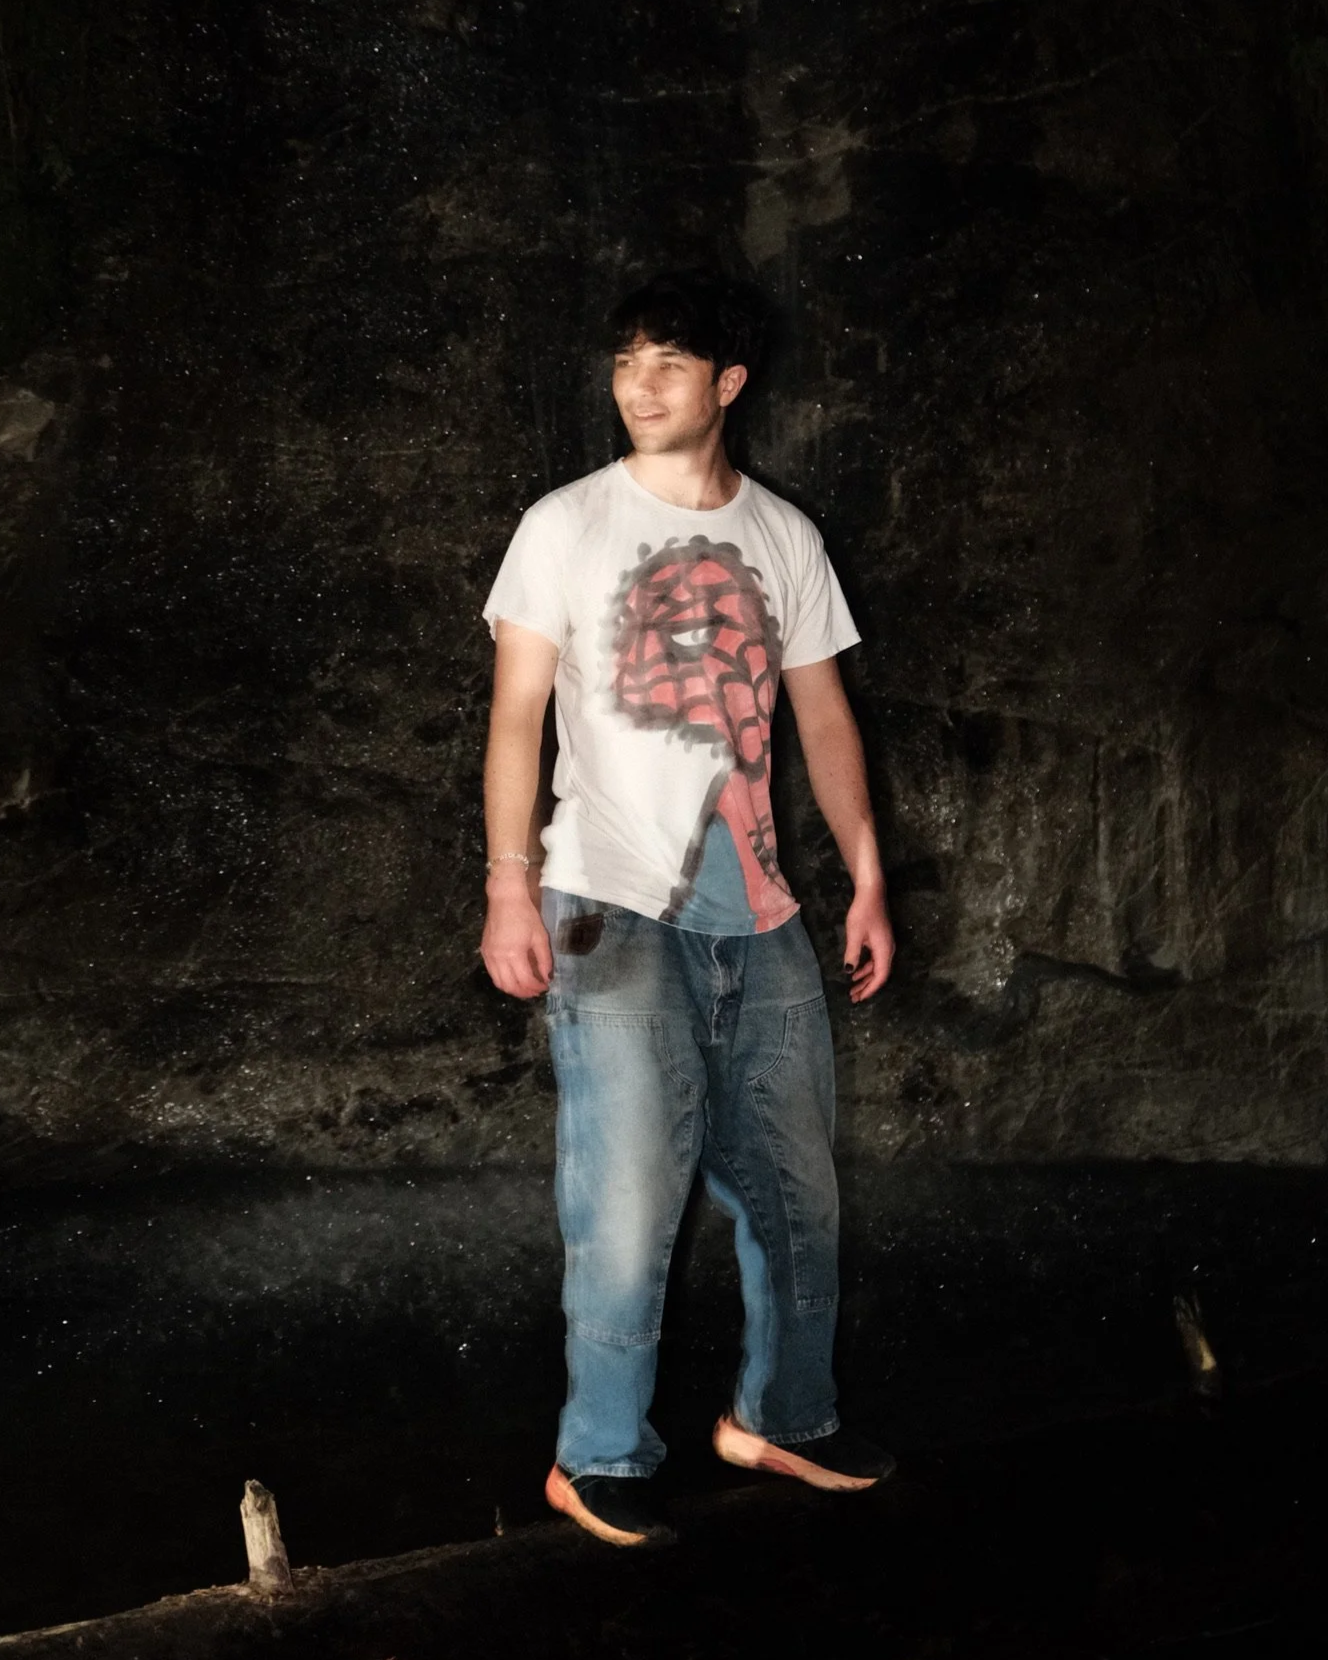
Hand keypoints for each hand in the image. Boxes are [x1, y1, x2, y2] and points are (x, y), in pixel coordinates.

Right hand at [481, 878, 552, 998]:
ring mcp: (488, 955)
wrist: (505, 899)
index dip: (536, 987)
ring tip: (525, 987)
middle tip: (535, 991)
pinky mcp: (484, 951)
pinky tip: (513, 977)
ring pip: (499, 983)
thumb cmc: (525, 915)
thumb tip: (546, 977)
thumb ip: (544, 959)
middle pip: (510, 986)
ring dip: (512, 989)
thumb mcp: (540, 936)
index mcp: (513, 954)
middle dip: (524, 993)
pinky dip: (503, 980)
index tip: (545, 986)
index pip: (525, 980)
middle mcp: (498, 958)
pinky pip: (492, 973)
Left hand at [843, 887, 893, 1002]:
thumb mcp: (854, 934)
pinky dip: (866, 967)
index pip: (880, 976)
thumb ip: (852, 955)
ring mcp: (885, 944)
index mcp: (884, 950)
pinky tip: (855, 971)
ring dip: (865, 977)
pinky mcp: (880, 940)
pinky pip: (875, 959)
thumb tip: (849, 972)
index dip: (870, 989)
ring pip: (877, 967)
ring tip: (852, 987)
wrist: (872, 892)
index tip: (860, 998)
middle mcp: (888, 949)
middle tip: (854, 997)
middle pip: (880, 974)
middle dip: (867, 986)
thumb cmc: (863, 912)